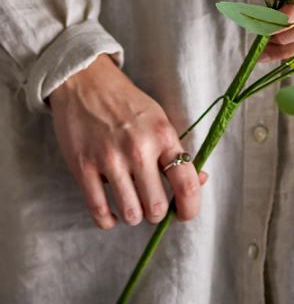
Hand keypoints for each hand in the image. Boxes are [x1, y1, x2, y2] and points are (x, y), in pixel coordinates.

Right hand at [48, 54, 207, 229]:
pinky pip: (99, 211)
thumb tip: (200, 180)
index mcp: (163, 136)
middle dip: (157, 213)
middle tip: (152, 205)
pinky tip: (111, 214)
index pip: (186, 184)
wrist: (85, 82)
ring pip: (130, 213)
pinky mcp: (83, 167)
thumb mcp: (160, 120)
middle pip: (156, 207)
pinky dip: (108, 220)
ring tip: (132, 205)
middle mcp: (139, 149)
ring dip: (134, 216)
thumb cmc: (127, 103)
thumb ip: (177, 151)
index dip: (190, 208)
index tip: (185, 214)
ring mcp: (109, 159)